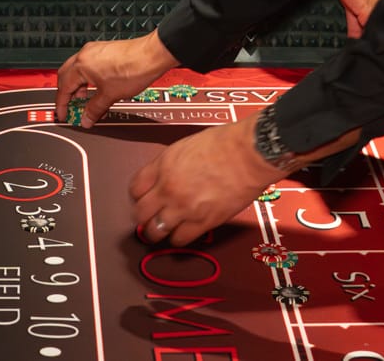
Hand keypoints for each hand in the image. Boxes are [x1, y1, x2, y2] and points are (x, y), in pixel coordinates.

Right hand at [55, 30, 176, 127]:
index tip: (63, 115)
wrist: (152, 55)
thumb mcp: (110, 95)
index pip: (64, 87)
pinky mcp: (104, 49)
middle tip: (70, 108)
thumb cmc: (133, 69)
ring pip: (77, 69)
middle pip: (66, 75)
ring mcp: (94, 50)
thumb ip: (95, 109)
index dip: (62, 104)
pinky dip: (87, 78)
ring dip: (77, 85)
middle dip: (66, 94)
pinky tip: (96, 87)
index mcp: (81, 65)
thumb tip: (86, 119)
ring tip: (85, 100)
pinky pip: (87, 64)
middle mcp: (85, 54)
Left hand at [128, 118, 280, 244]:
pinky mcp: (203, 222)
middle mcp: (168, 188)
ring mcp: (184, 208)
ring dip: (156, 232)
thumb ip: (170, 164)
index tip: (143, 199)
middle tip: (147, 219)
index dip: (138, 196)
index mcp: (163, 165)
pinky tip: (182, 233)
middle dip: (142, 217)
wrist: (248, 154)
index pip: (135, 189)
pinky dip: (178, 239)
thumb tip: (164, 176)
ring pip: (156, 231)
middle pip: (140, 213)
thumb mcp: (185, 146)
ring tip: (161, 232)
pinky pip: (180, 239)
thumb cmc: (224, 144)